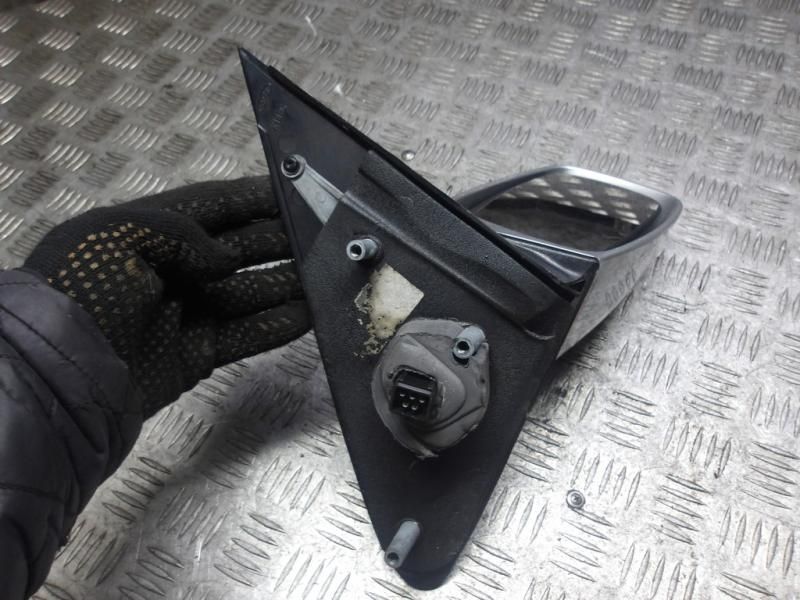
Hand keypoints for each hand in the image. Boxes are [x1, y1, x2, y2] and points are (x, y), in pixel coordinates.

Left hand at [24, 177, 308, 416]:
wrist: (59, 380)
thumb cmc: (84, 293)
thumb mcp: (117, 238)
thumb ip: (180, 233)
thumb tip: (225, 261)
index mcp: (147, 233)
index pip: (212, 207)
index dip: (254, 199)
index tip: (297, 193)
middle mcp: (171, 270)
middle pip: (238, 249)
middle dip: (280, 240)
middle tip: (324, 237)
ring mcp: (186, 314)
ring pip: (249, 292)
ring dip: (288, 284)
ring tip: (328, 276)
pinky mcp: (197, 354)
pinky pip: (246, 335)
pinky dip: (278, 325)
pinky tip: (310, 315)